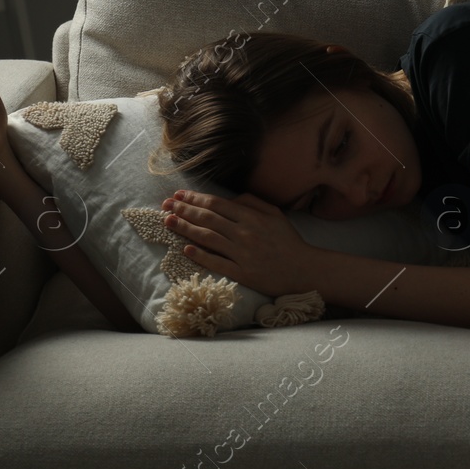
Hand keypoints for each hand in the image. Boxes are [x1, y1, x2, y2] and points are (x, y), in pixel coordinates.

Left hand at [162, 190, 317, 297]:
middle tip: (166, 205)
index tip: (179, 195)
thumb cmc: (288, 241)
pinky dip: (200, 255)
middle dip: (184, 210)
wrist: (303, 269)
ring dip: (185, 229)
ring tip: (168, 222)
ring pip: (208, 238)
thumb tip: (231, 199)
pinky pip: (217, 263)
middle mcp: (245, 233)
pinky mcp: (242, 273)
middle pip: (208, 218)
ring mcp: (242, 254)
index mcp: (252, 217)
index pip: (217, 204)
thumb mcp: (276, 215)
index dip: (195, 198)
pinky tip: (186, 249)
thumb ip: (253, 203)